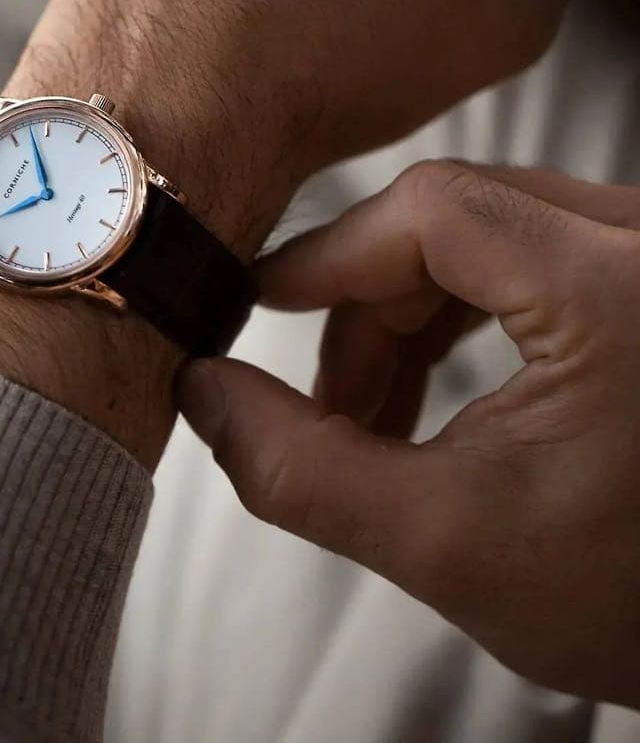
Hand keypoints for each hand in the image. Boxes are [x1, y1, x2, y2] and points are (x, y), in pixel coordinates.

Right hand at [179, 162, 639, 705]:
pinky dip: (452, 314)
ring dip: (404, 316)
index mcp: (617, 292)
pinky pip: (516, 253)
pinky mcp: (633, 274)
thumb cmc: (628, 596)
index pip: (435, 208)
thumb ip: (303, 469)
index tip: (264, 301)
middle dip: (368, 309)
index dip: (332, 252)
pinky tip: (426, 385)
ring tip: (378, 412)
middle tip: (334, 404)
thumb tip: (207, 391)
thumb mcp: (445, 544)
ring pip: (477, 233)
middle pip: (450, 219)